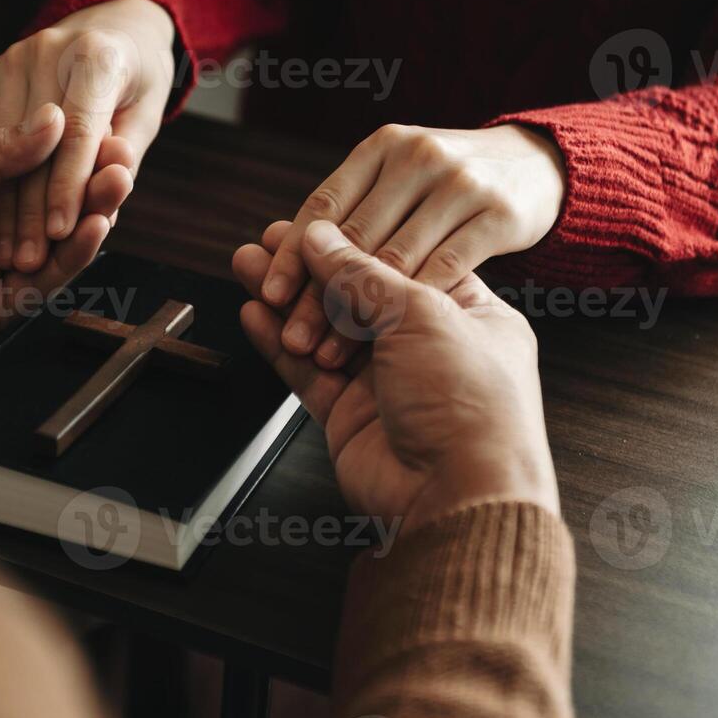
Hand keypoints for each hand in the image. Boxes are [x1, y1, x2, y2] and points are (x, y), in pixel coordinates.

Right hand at [0, 0, 175, 272]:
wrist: (114, 22)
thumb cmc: (139, 76)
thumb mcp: (147, 112)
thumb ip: (125, 153)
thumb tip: (106, 195)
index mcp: (97, 57)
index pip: (78, 133)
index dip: (67, 188)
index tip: (59, 234)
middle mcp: (49, 51)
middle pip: (34, 145)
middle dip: (30, 210)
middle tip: (29, 262)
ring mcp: (15, 59)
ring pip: (2, 145)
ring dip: (2, 205)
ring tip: (6, 253)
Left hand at [0, 104, 122, 417]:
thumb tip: (49, 119)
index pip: (20, 164)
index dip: (60, 146)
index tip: (98, 122)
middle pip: (44, 202)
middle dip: (85, 177)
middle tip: (123, 152)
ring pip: (52, 242)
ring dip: (89, 212)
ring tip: (120, 180)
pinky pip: (43, 284)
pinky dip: (74, 256)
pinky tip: (99, 226)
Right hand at [234, 219, 557, 531]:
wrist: (459, 496)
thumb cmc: (471, 407)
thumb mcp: (422, 315)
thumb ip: (362, 276)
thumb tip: (322, 238)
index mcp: (466, 311)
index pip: (399, 262)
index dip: (352, 241)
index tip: (309, 221)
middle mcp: (427, 346)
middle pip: (356, 294)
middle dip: (310, 267)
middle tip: (267, 242)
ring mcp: (387, 382)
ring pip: (325, 330)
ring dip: (285, 300)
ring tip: (246, 266)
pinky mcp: (352, 416)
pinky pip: (307, 372)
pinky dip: (278, 344)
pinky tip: (254, 315)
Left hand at [260, 123, 564, 368]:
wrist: (539, 165)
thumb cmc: (449, 190)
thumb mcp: (396, 186)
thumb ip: (350, 218)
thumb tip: (283, 253)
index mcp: (382, 148)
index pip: (325, 206)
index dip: (293, 254)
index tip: (270, 294)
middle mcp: (418, 157)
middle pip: (354, 237)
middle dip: (318, 294)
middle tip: (294, 335)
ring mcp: (461, 183)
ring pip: (395, 258)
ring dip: (358, 313)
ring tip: (331, 350)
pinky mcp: (499, 214)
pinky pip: (447, 268)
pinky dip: (412, 308)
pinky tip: (391, 341)